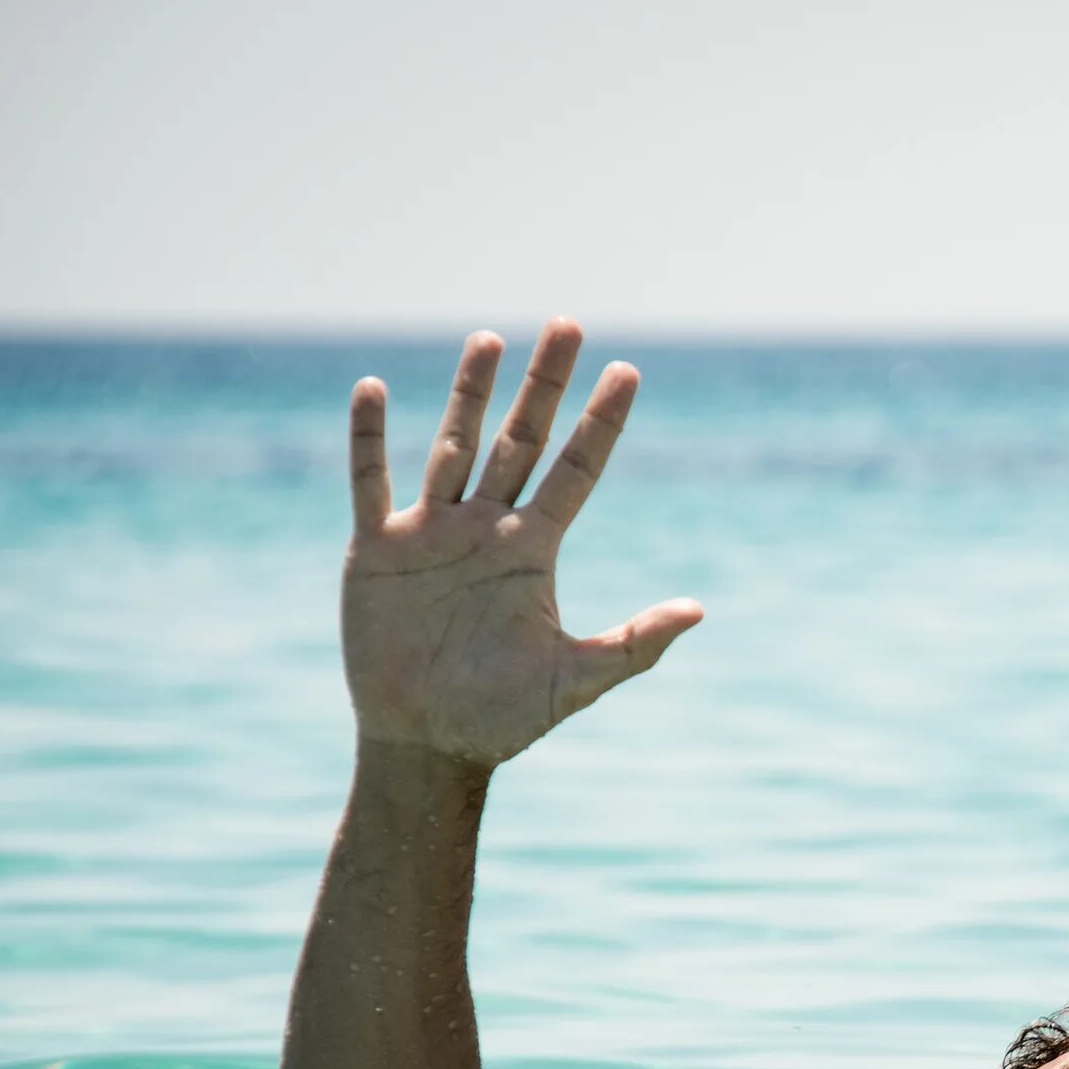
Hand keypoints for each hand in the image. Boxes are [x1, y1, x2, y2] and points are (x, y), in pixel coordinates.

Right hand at [342, 322, 701, 767]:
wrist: (428, 744)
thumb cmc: (502, 718)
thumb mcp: (576, 680)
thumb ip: (633, 644)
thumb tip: (699, 609)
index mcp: (534, 550)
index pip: (576, 470)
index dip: (602, 424)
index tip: (629, 372)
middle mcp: (486, 527)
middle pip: (521, 439)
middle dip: (545, 385)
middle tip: (569, 324)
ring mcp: (430, 532)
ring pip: (454, 445)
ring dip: (470, 394)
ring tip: (491, 339)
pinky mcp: (377, 549)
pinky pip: (370, 482)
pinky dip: (369, 438)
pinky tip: (375, 388)